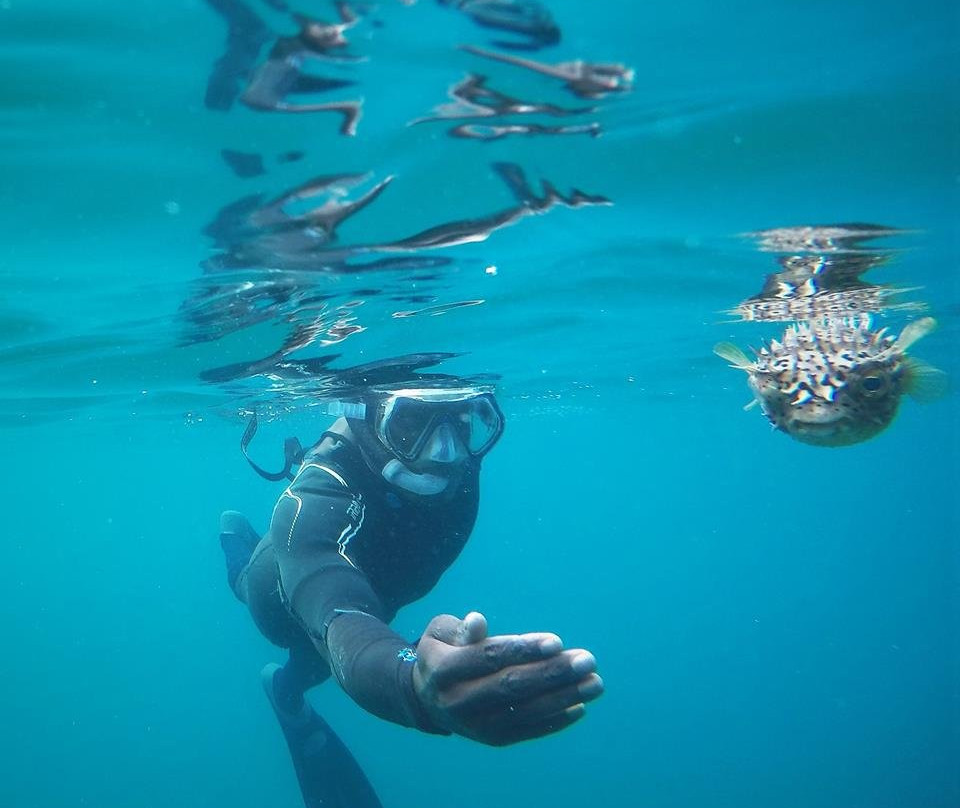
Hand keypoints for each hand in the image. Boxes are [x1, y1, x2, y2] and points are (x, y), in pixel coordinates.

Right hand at [412, 611, 602, 745]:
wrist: (425, 696)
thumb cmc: (443, 651)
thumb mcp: (441, 632)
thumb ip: (461, 629)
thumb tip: (478, 622)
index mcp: (444, 670)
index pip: (490, 658)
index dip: (523, 649)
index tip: (557, 641)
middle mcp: (458, 701)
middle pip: (512, 687)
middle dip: (553, 673)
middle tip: (588, 660)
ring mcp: (475, 725)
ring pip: (525, 712)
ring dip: (564, 698)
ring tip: (595, 683)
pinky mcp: (491, 739)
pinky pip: (527, 730)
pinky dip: (554, 720)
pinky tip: (579, 706)